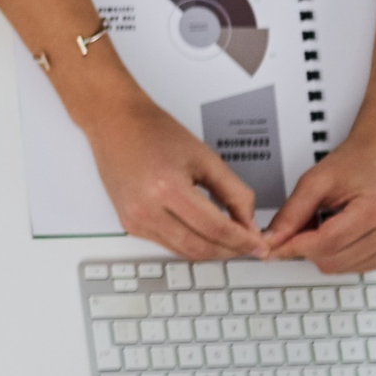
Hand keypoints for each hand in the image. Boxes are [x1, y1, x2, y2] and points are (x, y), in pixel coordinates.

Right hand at [80, 90, 268, 260]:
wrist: (115, 123)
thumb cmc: (154, 132)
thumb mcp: (205, 158)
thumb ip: (233, 192)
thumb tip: (249, 223)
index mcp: (167, 188)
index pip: (215, 228)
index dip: (243, 240)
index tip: (259, 245)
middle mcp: (146, 210)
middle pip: (199, 247)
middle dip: (230, 251)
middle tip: (250, 246)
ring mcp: (134, 220)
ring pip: (183, 252)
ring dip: (211, 251)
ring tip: (232, 242)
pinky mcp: (130, 224)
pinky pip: (167, 244)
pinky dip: (191, 244)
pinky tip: (206, 235)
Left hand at [268, 132, 375, 273]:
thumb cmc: (355, 164)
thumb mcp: (315, 182)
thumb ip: (290, 214)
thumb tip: (272, 241)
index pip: (327, 243)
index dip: (293, 246)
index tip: (272, 247)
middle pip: (332, 260)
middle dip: (307, 247)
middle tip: (304, 223)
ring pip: (339, 268)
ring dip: (321, 252)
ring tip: (325, 223)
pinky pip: (352, 268)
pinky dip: (337, 255)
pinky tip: (340, 233)